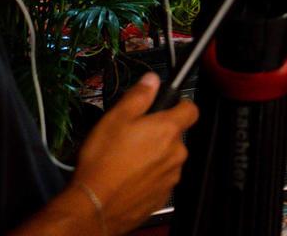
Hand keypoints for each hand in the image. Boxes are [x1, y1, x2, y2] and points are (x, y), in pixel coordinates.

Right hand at [66, 73, 197, 234]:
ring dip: (155, 156)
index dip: (180, 104)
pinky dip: (149, 177)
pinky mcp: (161, 197)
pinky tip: (129, 177)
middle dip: (160, 134)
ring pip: (168, 158)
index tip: (168, 106)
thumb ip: (138, 96)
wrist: (95, 205)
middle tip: (134, 135)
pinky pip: (160, 179)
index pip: (191, 109)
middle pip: (176, 136)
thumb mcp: (115, 118)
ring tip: (128, 159)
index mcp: (168, 130)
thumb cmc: (104, 161)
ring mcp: (170, 177)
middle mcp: (176, 153)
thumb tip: (152, 80)